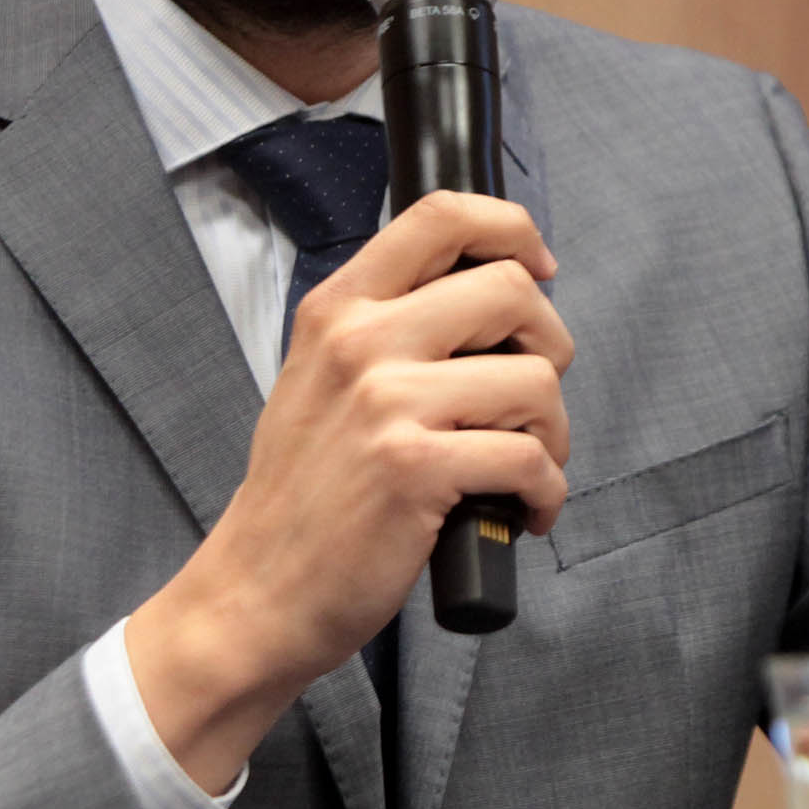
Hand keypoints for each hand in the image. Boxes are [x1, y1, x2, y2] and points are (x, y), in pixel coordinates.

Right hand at [128, 191, 573, 788]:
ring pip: (535, 380)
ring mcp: (388, 403)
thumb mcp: (320, 379)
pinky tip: (522, 512)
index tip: (540, 268)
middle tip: (533, 399)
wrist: (255, 592)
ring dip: (553, 433)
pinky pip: (530, 459)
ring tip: (525, 468)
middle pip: (511, 291)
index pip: (441, 216)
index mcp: (338, 309)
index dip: (512, 229)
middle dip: (551, 345)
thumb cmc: (303, 495)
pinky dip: (546, 493)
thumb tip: (496, 302)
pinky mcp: (417, 469)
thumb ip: (388, 329)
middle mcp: (361, 341)